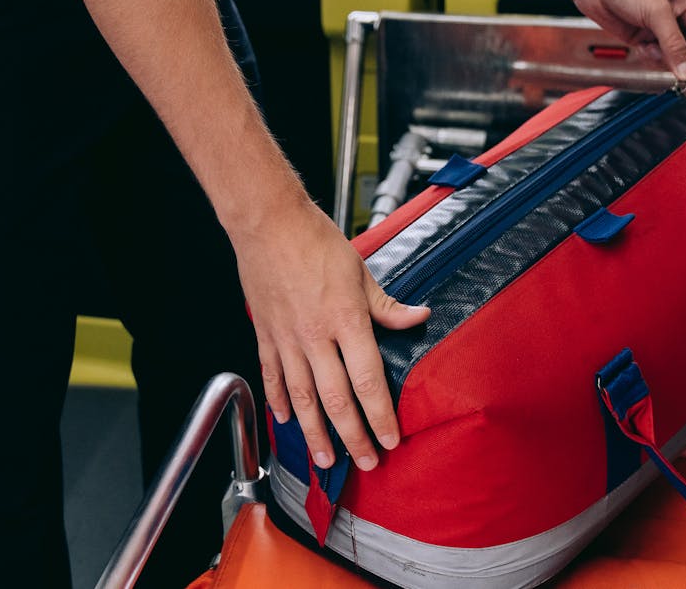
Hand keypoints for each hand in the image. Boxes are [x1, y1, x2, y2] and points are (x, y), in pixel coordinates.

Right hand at [235, 199, 430, 471]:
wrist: (269, 224)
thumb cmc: (316, 241)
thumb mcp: (361, 271)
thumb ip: (387, 306)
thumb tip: (419, 317)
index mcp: (346, 320)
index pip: (368, 380)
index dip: (380, 414)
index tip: (391, 438)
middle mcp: (315, 336)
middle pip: (336, 399)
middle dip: (353, 436)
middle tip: (367, 461)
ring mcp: (287, 339)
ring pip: (302, 398)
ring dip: (316, 433)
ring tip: (326, 459)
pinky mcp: (266, 334)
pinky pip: (273, 376)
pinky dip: (280, 401)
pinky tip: (287, 420)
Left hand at [568, 0, 685, 82]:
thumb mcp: (656, 13)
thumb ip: (673, 44)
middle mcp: (682, 19)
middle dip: (679, 59)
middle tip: (663, 56)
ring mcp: (663, 31)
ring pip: (675, 60)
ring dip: (662, 59)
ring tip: (648, 45)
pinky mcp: (647, 39)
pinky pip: (657, 60)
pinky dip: (649, 58)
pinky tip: (640, 46)